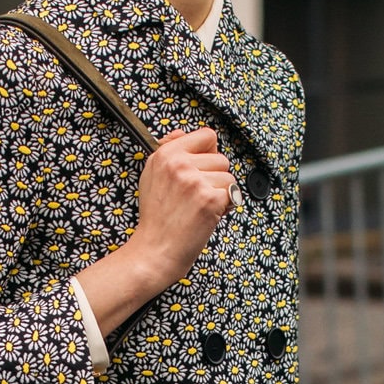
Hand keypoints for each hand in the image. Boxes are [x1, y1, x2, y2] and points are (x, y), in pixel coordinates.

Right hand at [75, 127, 235, 336]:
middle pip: (221, 159)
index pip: (207, 135)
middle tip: (196, 197)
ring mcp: (195, 181)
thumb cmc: (155, 218)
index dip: (210, 152)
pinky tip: (207, 216)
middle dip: (215, 178)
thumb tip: (182, 132)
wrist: (154, 251)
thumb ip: (168, 150)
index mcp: (166, 154)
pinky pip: (232, 195)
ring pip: (229, 178)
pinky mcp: (209, 199)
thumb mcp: (151, 176)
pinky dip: (225, 208)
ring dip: (221, 194)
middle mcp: (180, 164)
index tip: (203, 168)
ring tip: (200, 207)